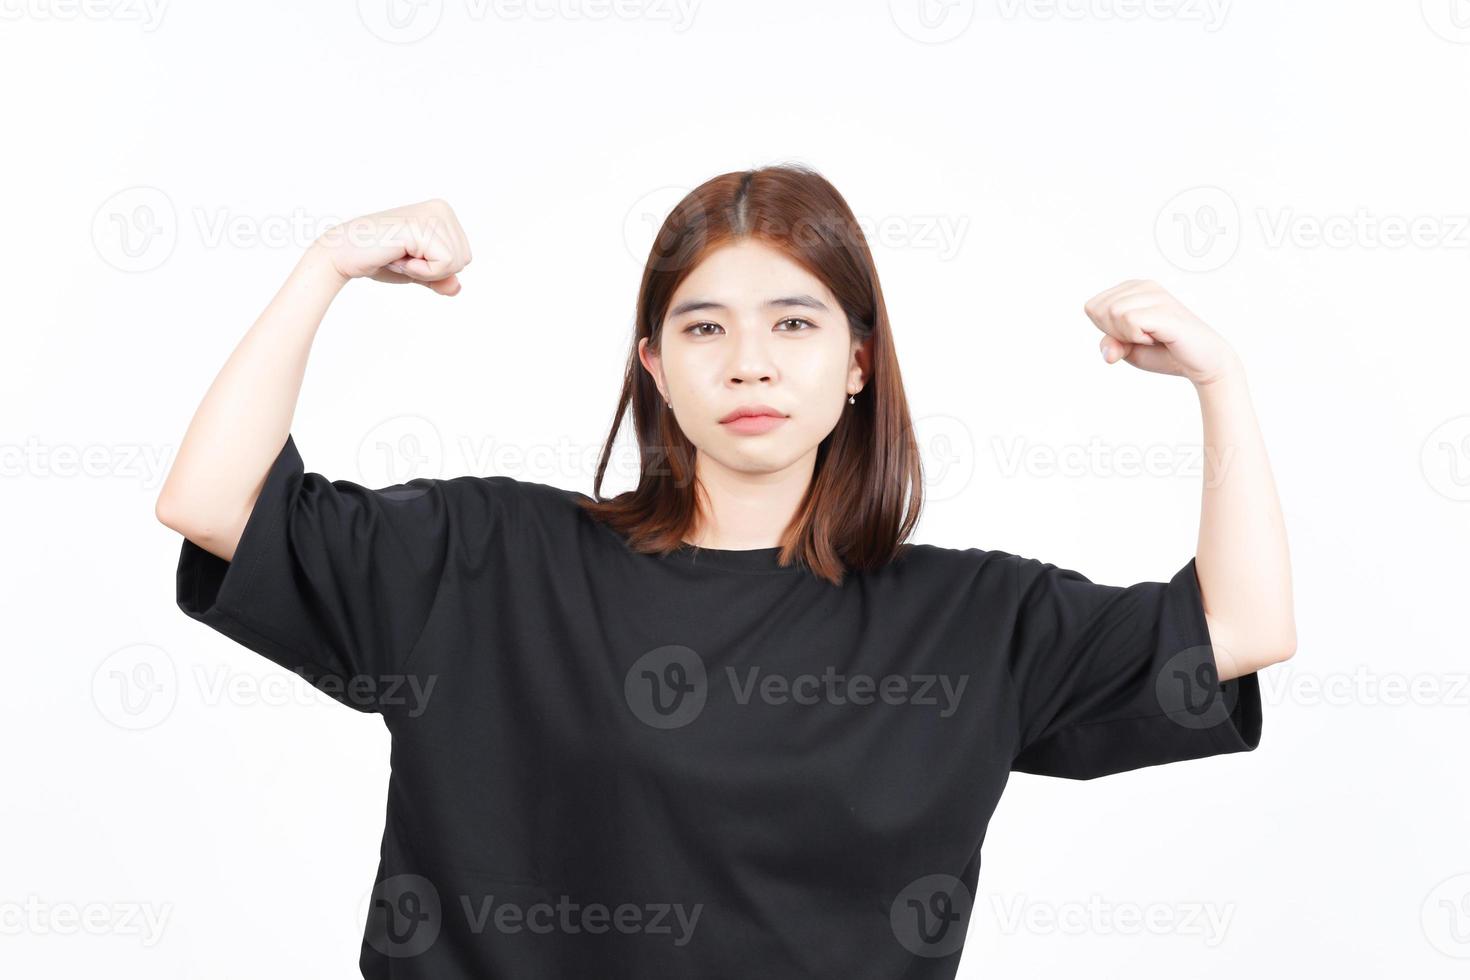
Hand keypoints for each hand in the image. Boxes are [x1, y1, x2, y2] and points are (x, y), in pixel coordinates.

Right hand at [312, 198, 472, 295]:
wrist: (344, 255)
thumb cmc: (379, 259)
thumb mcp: (419, 272)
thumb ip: (441, 278)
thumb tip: (457, 288)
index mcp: (443, 213)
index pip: (464, 257)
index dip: (437, 269)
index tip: (409, 256)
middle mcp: (441, 208)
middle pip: (464, 260)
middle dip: (433, 271)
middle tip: (402, 257)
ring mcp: (432, 214)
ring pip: (456, 263)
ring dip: (425, 271)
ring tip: (399, 255)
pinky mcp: (422, 227)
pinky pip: (444, 265)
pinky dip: (421, 271)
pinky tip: (398, 256)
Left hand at [1082, 279, 1238, 385]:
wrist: (1202, 363)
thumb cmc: (1164, 352)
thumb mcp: (1127, 349)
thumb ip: (1110, 344)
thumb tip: (1108, 353)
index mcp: (1132, 288)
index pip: (1092, 307)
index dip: (1106, 330)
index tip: (1133, 335)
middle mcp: (1144, 285)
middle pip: (1099, 310)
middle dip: (1114, 333)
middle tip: (1144, 338)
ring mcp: (1155, 294)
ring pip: (1113, 313)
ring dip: (1128, 336)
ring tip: (1153, 337)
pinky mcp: (1164, 309)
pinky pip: (1130, 321)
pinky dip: (1138, 338)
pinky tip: (1158, 338)